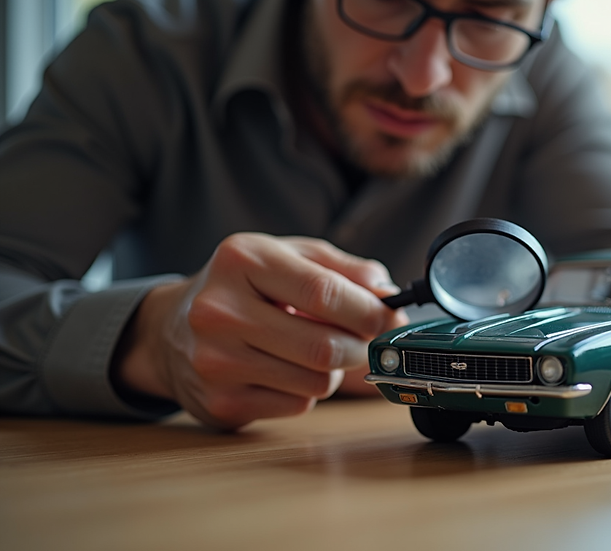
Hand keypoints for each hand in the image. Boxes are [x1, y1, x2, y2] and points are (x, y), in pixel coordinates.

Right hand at [115, 233, 408, 428]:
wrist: (168, 330)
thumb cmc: (243, 287)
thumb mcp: (288, 257)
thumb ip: (342, 268)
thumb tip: (387, 292)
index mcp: (242, 260)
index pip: (325, 292)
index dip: (370, 311)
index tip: (388, 317)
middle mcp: (220, 310)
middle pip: (324, 346)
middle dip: (360, 347)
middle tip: (364, 341)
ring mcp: (214, 360)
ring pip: (316, 382)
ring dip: (332, 371)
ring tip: (313, 350)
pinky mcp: (219, 402)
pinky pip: (296, 405)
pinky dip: (305, 391)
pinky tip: (284, 370)